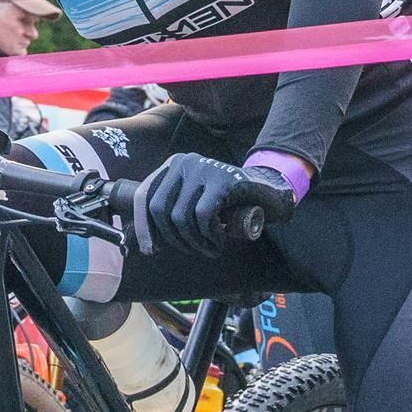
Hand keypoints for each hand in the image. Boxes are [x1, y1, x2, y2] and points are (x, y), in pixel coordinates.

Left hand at [133, 150, 303, 255]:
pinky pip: (203, 216)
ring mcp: (203, 168)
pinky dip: (209, 235)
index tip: (149, 250)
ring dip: (193, 242)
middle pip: (159, 209)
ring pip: (180, 216)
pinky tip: (219, 241)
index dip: (143, 226)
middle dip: (172, 238)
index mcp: (172, 166)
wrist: (268, 192)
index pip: (144, 196)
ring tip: (208, 248)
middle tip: (192, 250)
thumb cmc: (228, 203)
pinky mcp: (222, 179)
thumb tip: (146, 242)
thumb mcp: (195, 201)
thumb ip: (174, 210)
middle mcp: (184, 162)